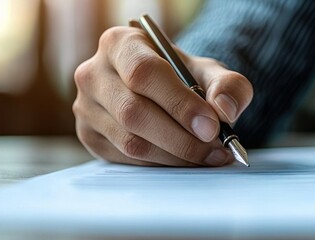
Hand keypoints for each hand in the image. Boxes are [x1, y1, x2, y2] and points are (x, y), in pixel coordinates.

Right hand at [73, 26, 252, 166]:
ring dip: (175, 155)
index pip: (144, 73)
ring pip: (130, 141)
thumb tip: (224, 110)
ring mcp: (86, 107)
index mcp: (121, 43)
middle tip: (215, 149)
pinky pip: (126, 159)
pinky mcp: (89, 136)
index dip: (180, 103)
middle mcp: (94, 73)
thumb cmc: (184, 77)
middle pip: (134, 112)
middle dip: (181, 137)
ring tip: (208, 156)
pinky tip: (186, 160)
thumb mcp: (211, 72)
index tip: (211, 126)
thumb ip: (228, 85)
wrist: (164, 92)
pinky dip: (162, 164)